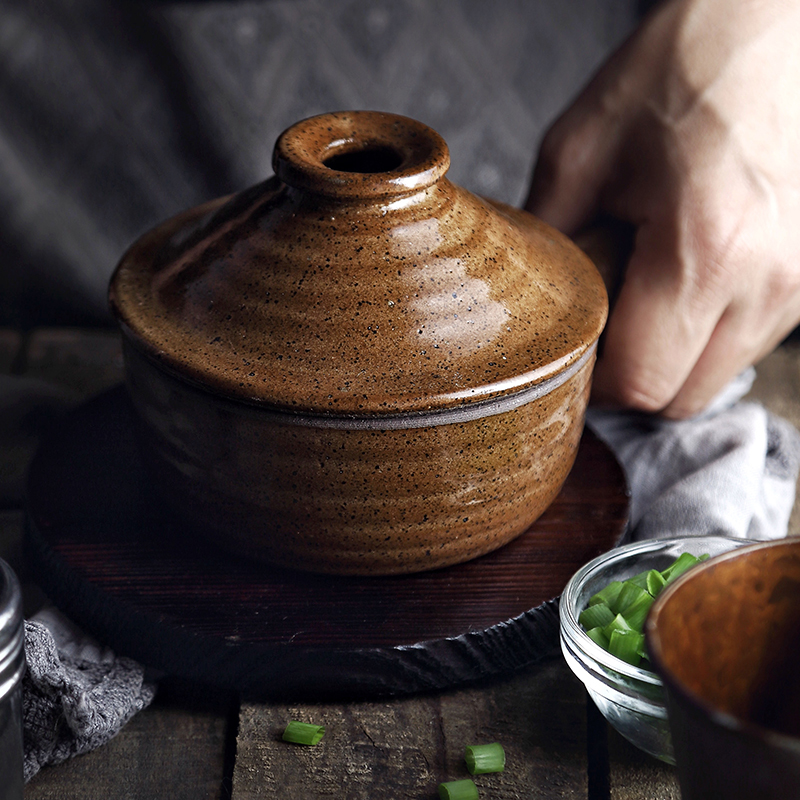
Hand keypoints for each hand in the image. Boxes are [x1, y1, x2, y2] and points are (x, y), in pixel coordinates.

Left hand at [525, 0, 799, 418]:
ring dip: (673, 358)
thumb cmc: (679, 72)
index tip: (576, 352)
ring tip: (649, 288)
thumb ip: (544, 244)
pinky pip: (747, 344)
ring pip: (717, 378)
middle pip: (681, 398)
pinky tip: (688, 280)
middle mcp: (769, 280)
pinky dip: (708, 334)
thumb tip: (531, 310)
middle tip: (604, 325)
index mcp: (705, 250)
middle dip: (632, 379)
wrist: (769, 23)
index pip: (641, 383)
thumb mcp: (577, 153)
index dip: (596, 382)